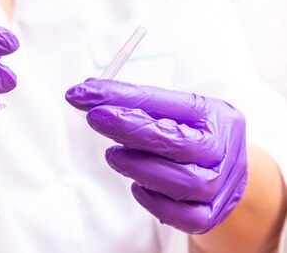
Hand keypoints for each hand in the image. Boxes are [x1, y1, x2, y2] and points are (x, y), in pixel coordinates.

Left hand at [65, 79, 246, 233]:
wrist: (226, 172)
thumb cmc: (191, 135)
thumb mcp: (172, 111)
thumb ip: (133, 102)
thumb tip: (85, 94)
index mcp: (215, 115)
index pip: (166, 102)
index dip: (120, 97)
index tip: (83, 94)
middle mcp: (224, 150)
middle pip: (179, 143)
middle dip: (131, 129)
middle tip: (96, 118)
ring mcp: (221, 186)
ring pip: (184, 183)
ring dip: (139, 167)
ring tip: (114, 155)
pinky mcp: (211, 215)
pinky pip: (185, 217)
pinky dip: (156, 203)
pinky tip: (138, 186)